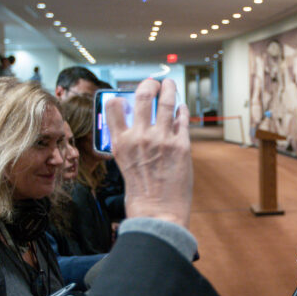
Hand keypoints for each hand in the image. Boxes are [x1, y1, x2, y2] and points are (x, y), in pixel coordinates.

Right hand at [106, 78, 191, 226]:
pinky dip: (182, 110)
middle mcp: (140, 137)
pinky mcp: (182, 145)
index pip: (113, 107)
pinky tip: (181, 108)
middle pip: (143, 97)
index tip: (125, 95)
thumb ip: (130, 143)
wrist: (158, 213)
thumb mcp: (124, 165)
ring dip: (169, 89)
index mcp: (120, 143)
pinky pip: (182, 119)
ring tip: (170, 84)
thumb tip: (140, 125)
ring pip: (167, 102)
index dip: (119, 97)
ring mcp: (162, 139)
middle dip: (149, 84)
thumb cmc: (141, 194)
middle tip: (153, 82)